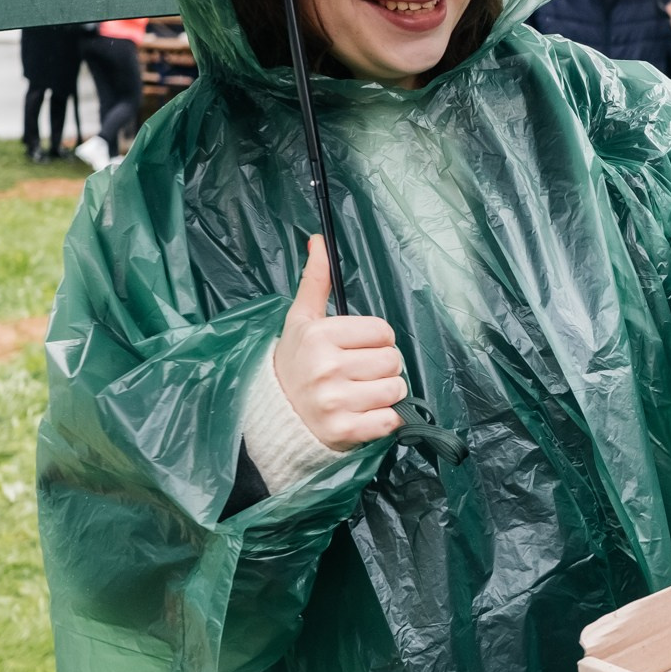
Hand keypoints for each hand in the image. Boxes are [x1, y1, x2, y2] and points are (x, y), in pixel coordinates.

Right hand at [272, 236, 406, 449]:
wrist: (274, 415)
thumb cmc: (295, 362)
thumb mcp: (301, 319)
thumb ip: (315, 280)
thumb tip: (318, 240)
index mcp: (318, 335)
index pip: (383, 331)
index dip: (377, 340)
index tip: (357, 348)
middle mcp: (325, 367)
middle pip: (393, 360)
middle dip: (383, 367)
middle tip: (359, 373)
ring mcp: (334, 401)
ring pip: (396, 390)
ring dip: (386, 394)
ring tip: (361, 393)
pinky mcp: (344, 431)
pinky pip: (390, 421)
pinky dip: (384, 420)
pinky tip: (363, 414)